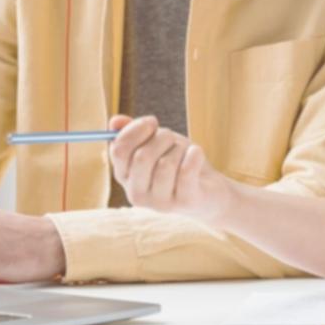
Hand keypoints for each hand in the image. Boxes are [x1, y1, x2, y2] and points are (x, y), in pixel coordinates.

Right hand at [108, 115, 234, 223]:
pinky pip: (186, 171)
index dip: (136, 129)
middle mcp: (136, 194)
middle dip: (162, 137)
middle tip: (172, 138)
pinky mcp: (184, 203)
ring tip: (185, 152)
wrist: (210, 193)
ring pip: (166, 163)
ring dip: (180, 148)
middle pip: (142, 156)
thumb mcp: (156, 143)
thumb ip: (134, 133)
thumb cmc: (178, 163)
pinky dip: (194, 155)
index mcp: (125, 177)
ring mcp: (160, 203)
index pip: (119, 150)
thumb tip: (114, 122)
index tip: (153, 122)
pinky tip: (196, 155)